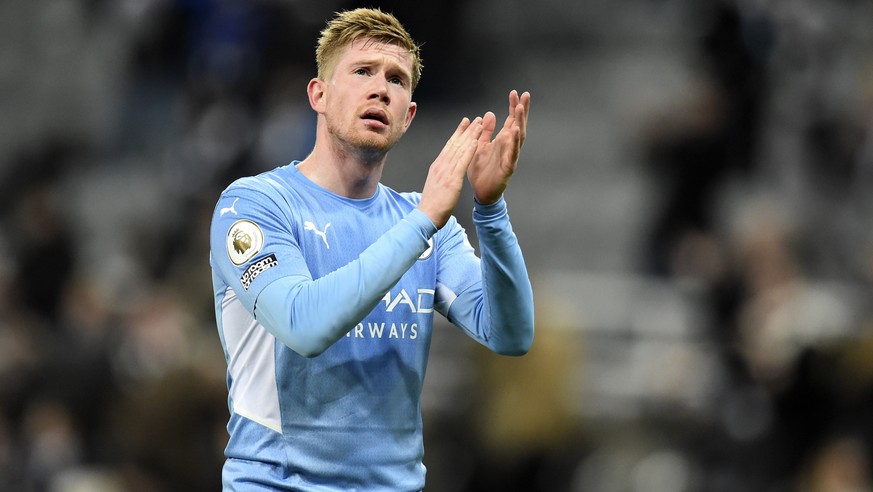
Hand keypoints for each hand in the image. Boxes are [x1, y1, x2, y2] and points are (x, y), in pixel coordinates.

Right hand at [417, 117, 482, 227]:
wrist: (426, 216)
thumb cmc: (431, 205)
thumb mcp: (435, 185)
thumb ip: (440, 175)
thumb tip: (444, 170)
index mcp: (437, 167)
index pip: (449, 146)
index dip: (458, 133)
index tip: (465, 123)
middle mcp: (441, 166)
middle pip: (455, 144)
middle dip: (466, 130)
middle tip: (476, 119)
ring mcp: (446, 172)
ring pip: (460, 149)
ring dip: (471, 135)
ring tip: (480, 124)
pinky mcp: (452, 180)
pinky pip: (462, 162)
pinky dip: (469, 151)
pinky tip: (476, 142)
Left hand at [467, 90, 530, 204]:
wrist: (480, 192)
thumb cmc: (481, 170)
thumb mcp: (480, 146)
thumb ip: (485, 131)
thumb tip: (489, 113)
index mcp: (502, 141)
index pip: (511, 120)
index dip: (513, 107)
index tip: (515, 92)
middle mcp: (509, 146)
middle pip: (519, 125)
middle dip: (522, 110)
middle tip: (525, 94)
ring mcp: (510, 157)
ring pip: (519, 138)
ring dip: (520, 122)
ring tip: (520, 108)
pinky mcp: (508, 168)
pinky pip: (513, 154)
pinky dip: (515, 142)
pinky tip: (516, 131)